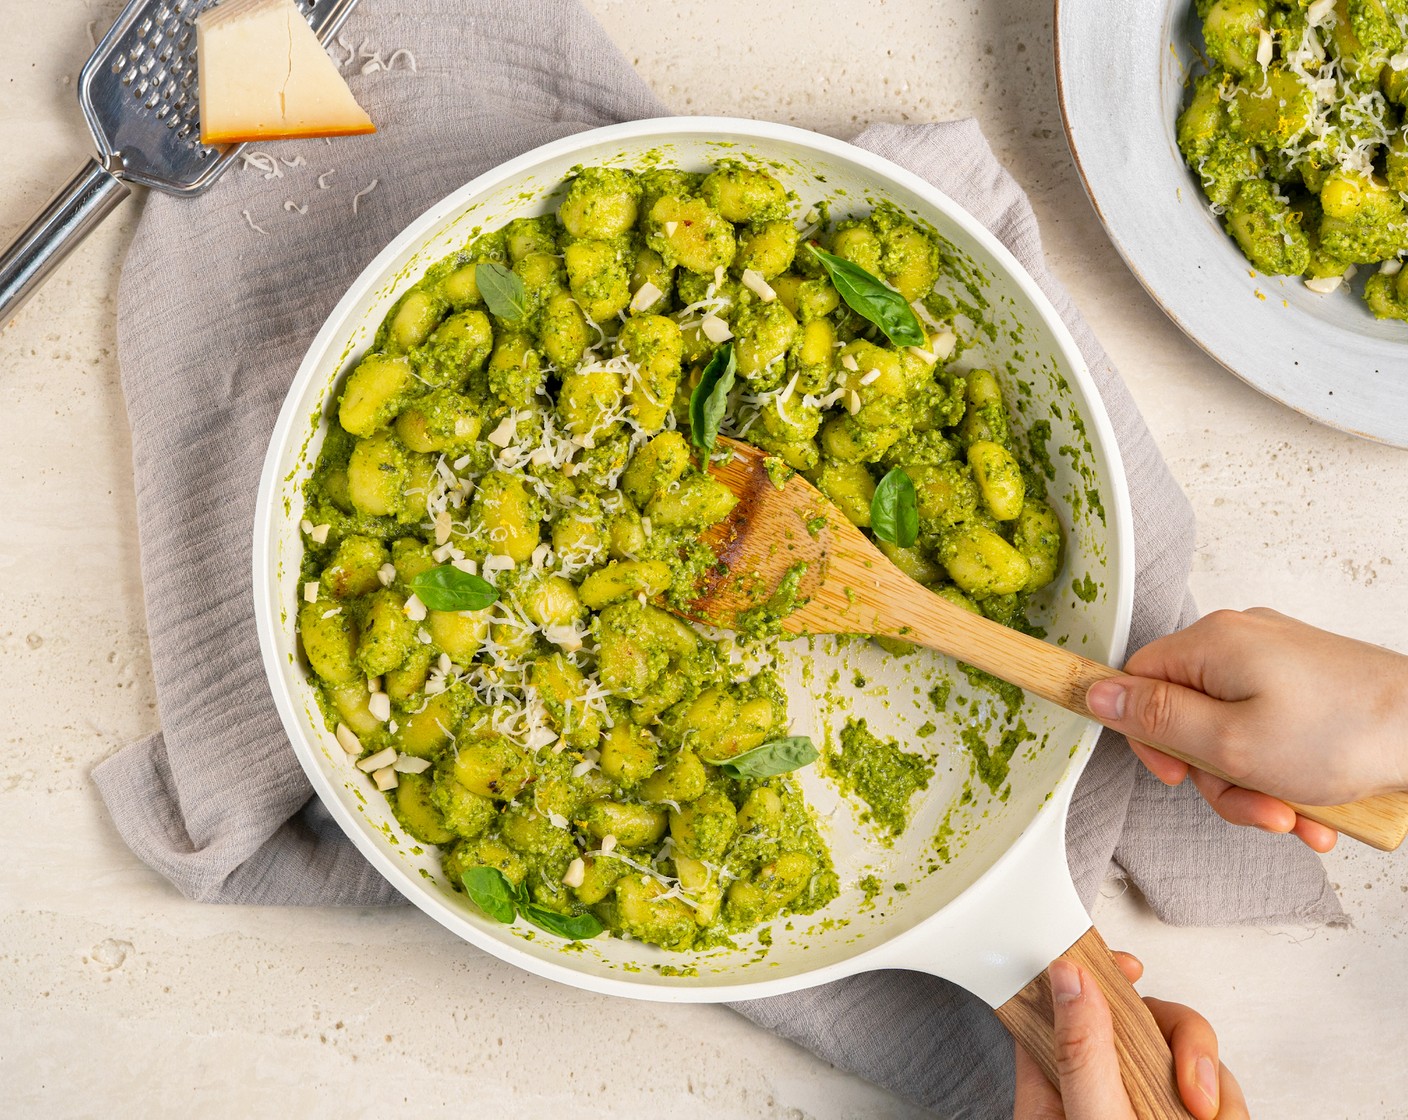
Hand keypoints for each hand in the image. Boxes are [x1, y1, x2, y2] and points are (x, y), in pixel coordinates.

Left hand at [1013, 952, 1246, 1119]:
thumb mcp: (1087, 1118)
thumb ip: (1080, 1053)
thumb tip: (1069, 975)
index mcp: (1056, 1079)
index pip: (1071, 1000)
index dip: (1101, 971)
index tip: (1131, 968)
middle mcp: (1103, 1085)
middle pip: (1145, 1018)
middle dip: (1183, 1042)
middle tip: (1193, 1090)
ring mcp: (1149, 1101)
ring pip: (1189, 1054)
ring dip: (1212, 1084)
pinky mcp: (1185, 1115)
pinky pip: (1218, 1089)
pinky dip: (1227, 1106)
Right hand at [1085, 608, 1407, 851]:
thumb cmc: (1344, 735)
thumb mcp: (1230, 743)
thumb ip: (1156, 719)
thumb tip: (1095, 692)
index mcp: (1213, 644)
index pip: (1139, 681)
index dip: (1149, 736)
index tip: (1176, 775)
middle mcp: (1242, 640)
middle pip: (1189, 715)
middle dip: (1218, 775)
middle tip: (1257, 806)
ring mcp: (1280, 660)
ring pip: (1234, 731)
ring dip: (1258, 785)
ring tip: (1297, 816)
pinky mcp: (1310, 682)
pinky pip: (1273, 731)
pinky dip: (1286, 772)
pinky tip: (1315, 806)